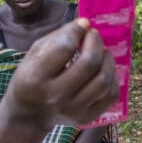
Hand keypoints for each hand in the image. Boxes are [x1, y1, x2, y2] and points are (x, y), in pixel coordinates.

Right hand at [3, 18, 117, 130]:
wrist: (29, 115)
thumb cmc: (31, 77)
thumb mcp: (34, 54)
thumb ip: (58, 37)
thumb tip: (86, 24)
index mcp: (36, 77)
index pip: (65, 47)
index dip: (77, 31)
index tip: (82, 25)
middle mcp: (56, 96)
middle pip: (89, 63)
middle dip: (95, 42)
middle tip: (93, 35)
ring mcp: (74, 110)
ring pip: (104, 79)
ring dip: (106, 59)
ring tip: (101, 52)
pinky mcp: (87, 118)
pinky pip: (111, 95)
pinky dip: (112, 78)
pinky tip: (103, 70)